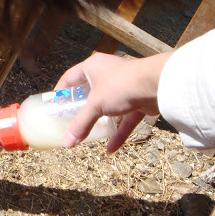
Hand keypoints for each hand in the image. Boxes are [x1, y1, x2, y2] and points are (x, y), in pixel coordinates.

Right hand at [55, 52, 171, 151]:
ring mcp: (124, 87)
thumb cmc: (121, 85)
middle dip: (83, 110)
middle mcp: (108, 74)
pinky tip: (111, 148)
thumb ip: (80, 124)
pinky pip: (125, 119)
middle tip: (71, 122)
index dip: (61, 91)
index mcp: (93, 67)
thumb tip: (66, 143)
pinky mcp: (138, 100)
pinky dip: (119, 132)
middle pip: (90, 93)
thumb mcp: (96, 105)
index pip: (70, 78)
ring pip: (109, 108)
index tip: (56, 105)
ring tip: (90, 136)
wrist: (159, 84)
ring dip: (101, 123)